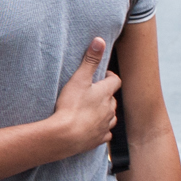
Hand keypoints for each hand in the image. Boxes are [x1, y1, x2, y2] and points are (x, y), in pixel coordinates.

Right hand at [51, 37, 120, 158]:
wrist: (65, 135)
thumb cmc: (71, 106)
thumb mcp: (79, 79)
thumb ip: (90, 60)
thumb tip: (100, 40)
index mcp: (106, 93)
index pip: (115, 81)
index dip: (109, 77)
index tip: (101, 76)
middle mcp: (109, 109)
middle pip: (112, 99)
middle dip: (105, 95)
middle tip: (92, 93)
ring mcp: (105, 125)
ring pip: (111, 117)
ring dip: (104, 113)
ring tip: (92, 111)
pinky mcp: (99, 139)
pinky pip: (105, 134)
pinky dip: (101, 130)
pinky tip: (92, 128)